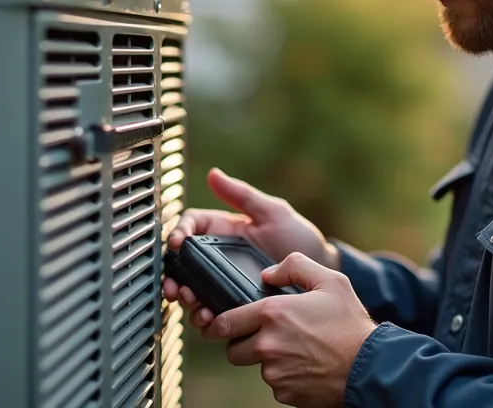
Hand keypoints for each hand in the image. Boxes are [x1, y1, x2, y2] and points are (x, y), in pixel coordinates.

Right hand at [162, 168, 339, 327]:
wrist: (318, 271)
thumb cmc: (298, 237)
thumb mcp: (273, 212)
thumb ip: (242, 195)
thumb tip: (213, 174)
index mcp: (223, 230)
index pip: (190, 226)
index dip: (178, 232)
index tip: (176, 243)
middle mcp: (218, 256)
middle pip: (183, 264)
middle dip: (174, 275)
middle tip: (175, 286)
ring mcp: (224, 281)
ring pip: (193, 289)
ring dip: (186, 297)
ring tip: (191, 302)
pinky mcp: (233, 304)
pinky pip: (211, 310)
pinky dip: (203, 316)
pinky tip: (207, 317)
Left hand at [203, 252, 378, 406]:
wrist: (369, 367)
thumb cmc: (350, 324)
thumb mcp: (330, 281)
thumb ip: (295, 266)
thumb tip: (268, 274)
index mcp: (273, 314)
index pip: (224, 323)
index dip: (217, 324)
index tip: (217, 325)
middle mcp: (268, 344)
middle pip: (233, 350)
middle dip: (242, 344)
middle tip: (264, 337)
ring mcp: (274, 372)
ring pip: (256, 367)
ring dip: (267, 360)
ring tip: (296, 349)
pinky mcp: (284, 393)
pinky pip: (275, 384)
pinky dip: (285, 377)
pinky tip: (305, 365)